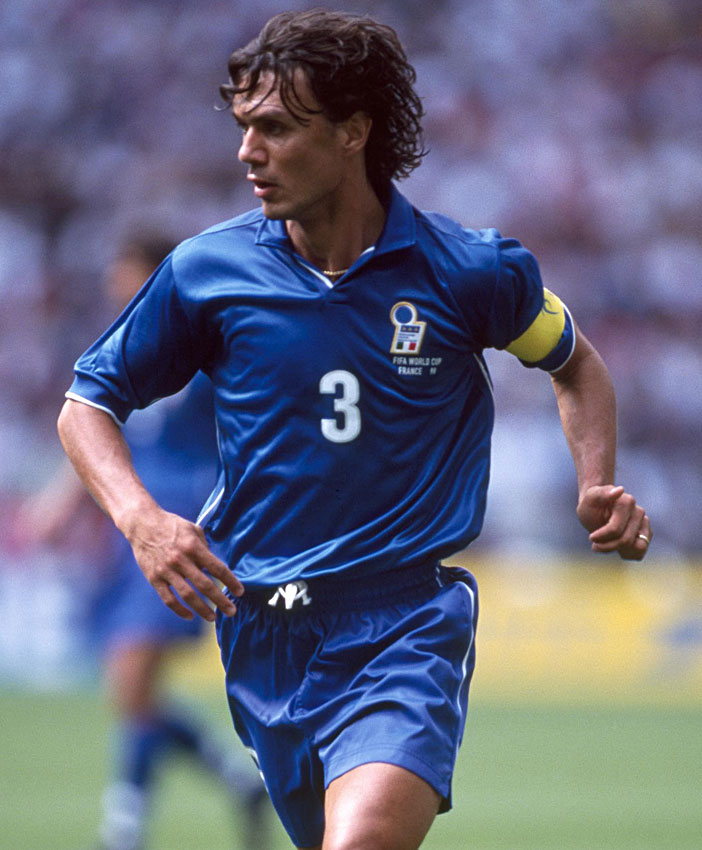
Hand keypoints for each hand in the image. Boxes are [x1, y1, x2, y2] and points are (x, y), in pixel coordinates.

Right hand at [125, 508, 243, 619]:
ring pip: (187, 596)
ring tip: (213, 617)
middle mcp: (180, 560)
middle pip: (205, 585)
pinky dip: (179, 610)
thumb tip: (213, 565)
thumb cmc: (172, 525)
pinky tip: (190, 616)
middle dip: (220, 600)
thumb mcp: (193, 529)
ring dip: (202, 609)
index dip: (230, 581)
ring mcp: (166, 570)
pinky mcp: (154, 578)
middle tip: (231, 611)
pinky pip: (168, 599)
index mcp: (192, 546)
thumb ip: (205, 547)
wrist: (142, 524)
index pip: (217, 568)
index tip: (240, 592)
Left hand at [577, 484, 651, 560]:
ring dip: (618, 549)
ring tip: (607, 543)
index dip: (600, 537)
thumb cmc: (591, 505)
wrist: (596, 509)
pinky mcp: (646, 534)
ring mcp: (644, 523)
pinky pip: (641, 551)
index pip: (615, 530)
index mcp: (627, 502)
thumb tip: (620, 490)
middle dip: (607, 545)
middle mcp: (639, 512)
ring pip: (637, 547)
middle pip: (625, 540)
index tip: (590, 537)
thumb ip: (601, 494)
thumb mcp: (589, 499)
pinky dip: (627, 553)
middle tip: (595, 543)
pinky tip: (616, 547)